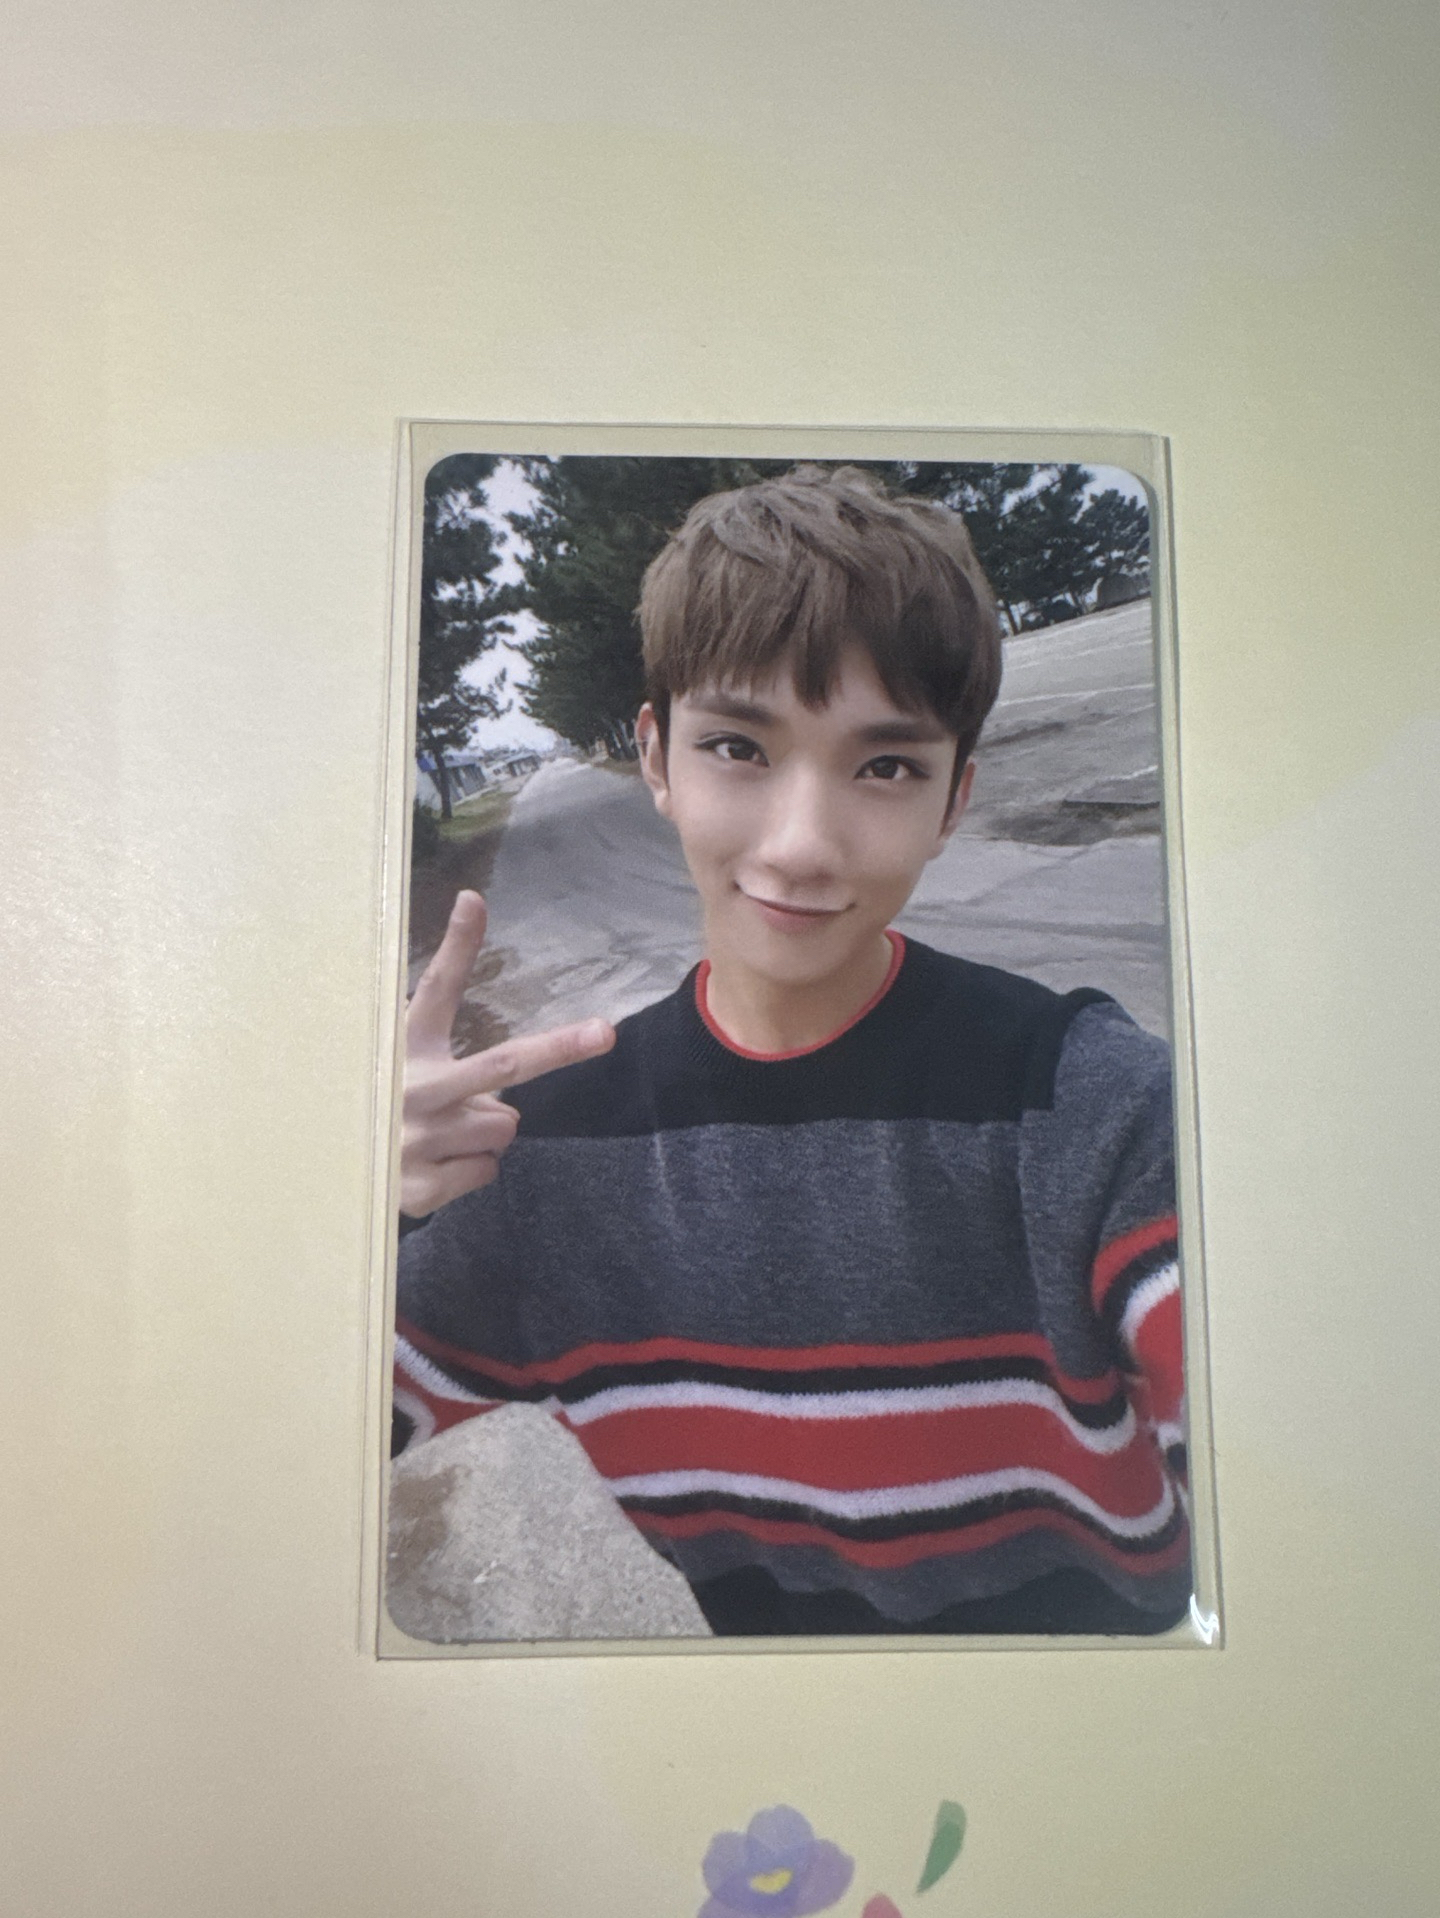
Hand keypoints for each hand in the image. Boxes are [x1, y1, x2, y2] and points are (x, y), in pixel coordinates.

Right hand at [400, 890, 614, 1217]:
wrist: (322, 1177)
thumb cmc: (378, 1104)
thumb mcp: (400, 1052)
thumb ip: (443, 1015)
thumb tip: (480, 951)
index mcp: (402, 1047)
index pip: (434, 987)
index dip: (457, 944)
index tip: (473, 901)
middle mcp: (408, 1088)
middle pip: (502, 1063)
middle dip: (559, 1048)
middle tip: (604, 1034)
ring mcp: (415, 1139)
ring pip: (503, 1127)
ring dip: (484, 1132)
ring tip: (441, 1133)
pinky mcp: (419, 1188)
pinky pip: (487, 1170)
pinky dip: (469, 1169)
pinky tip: (432, 1164)